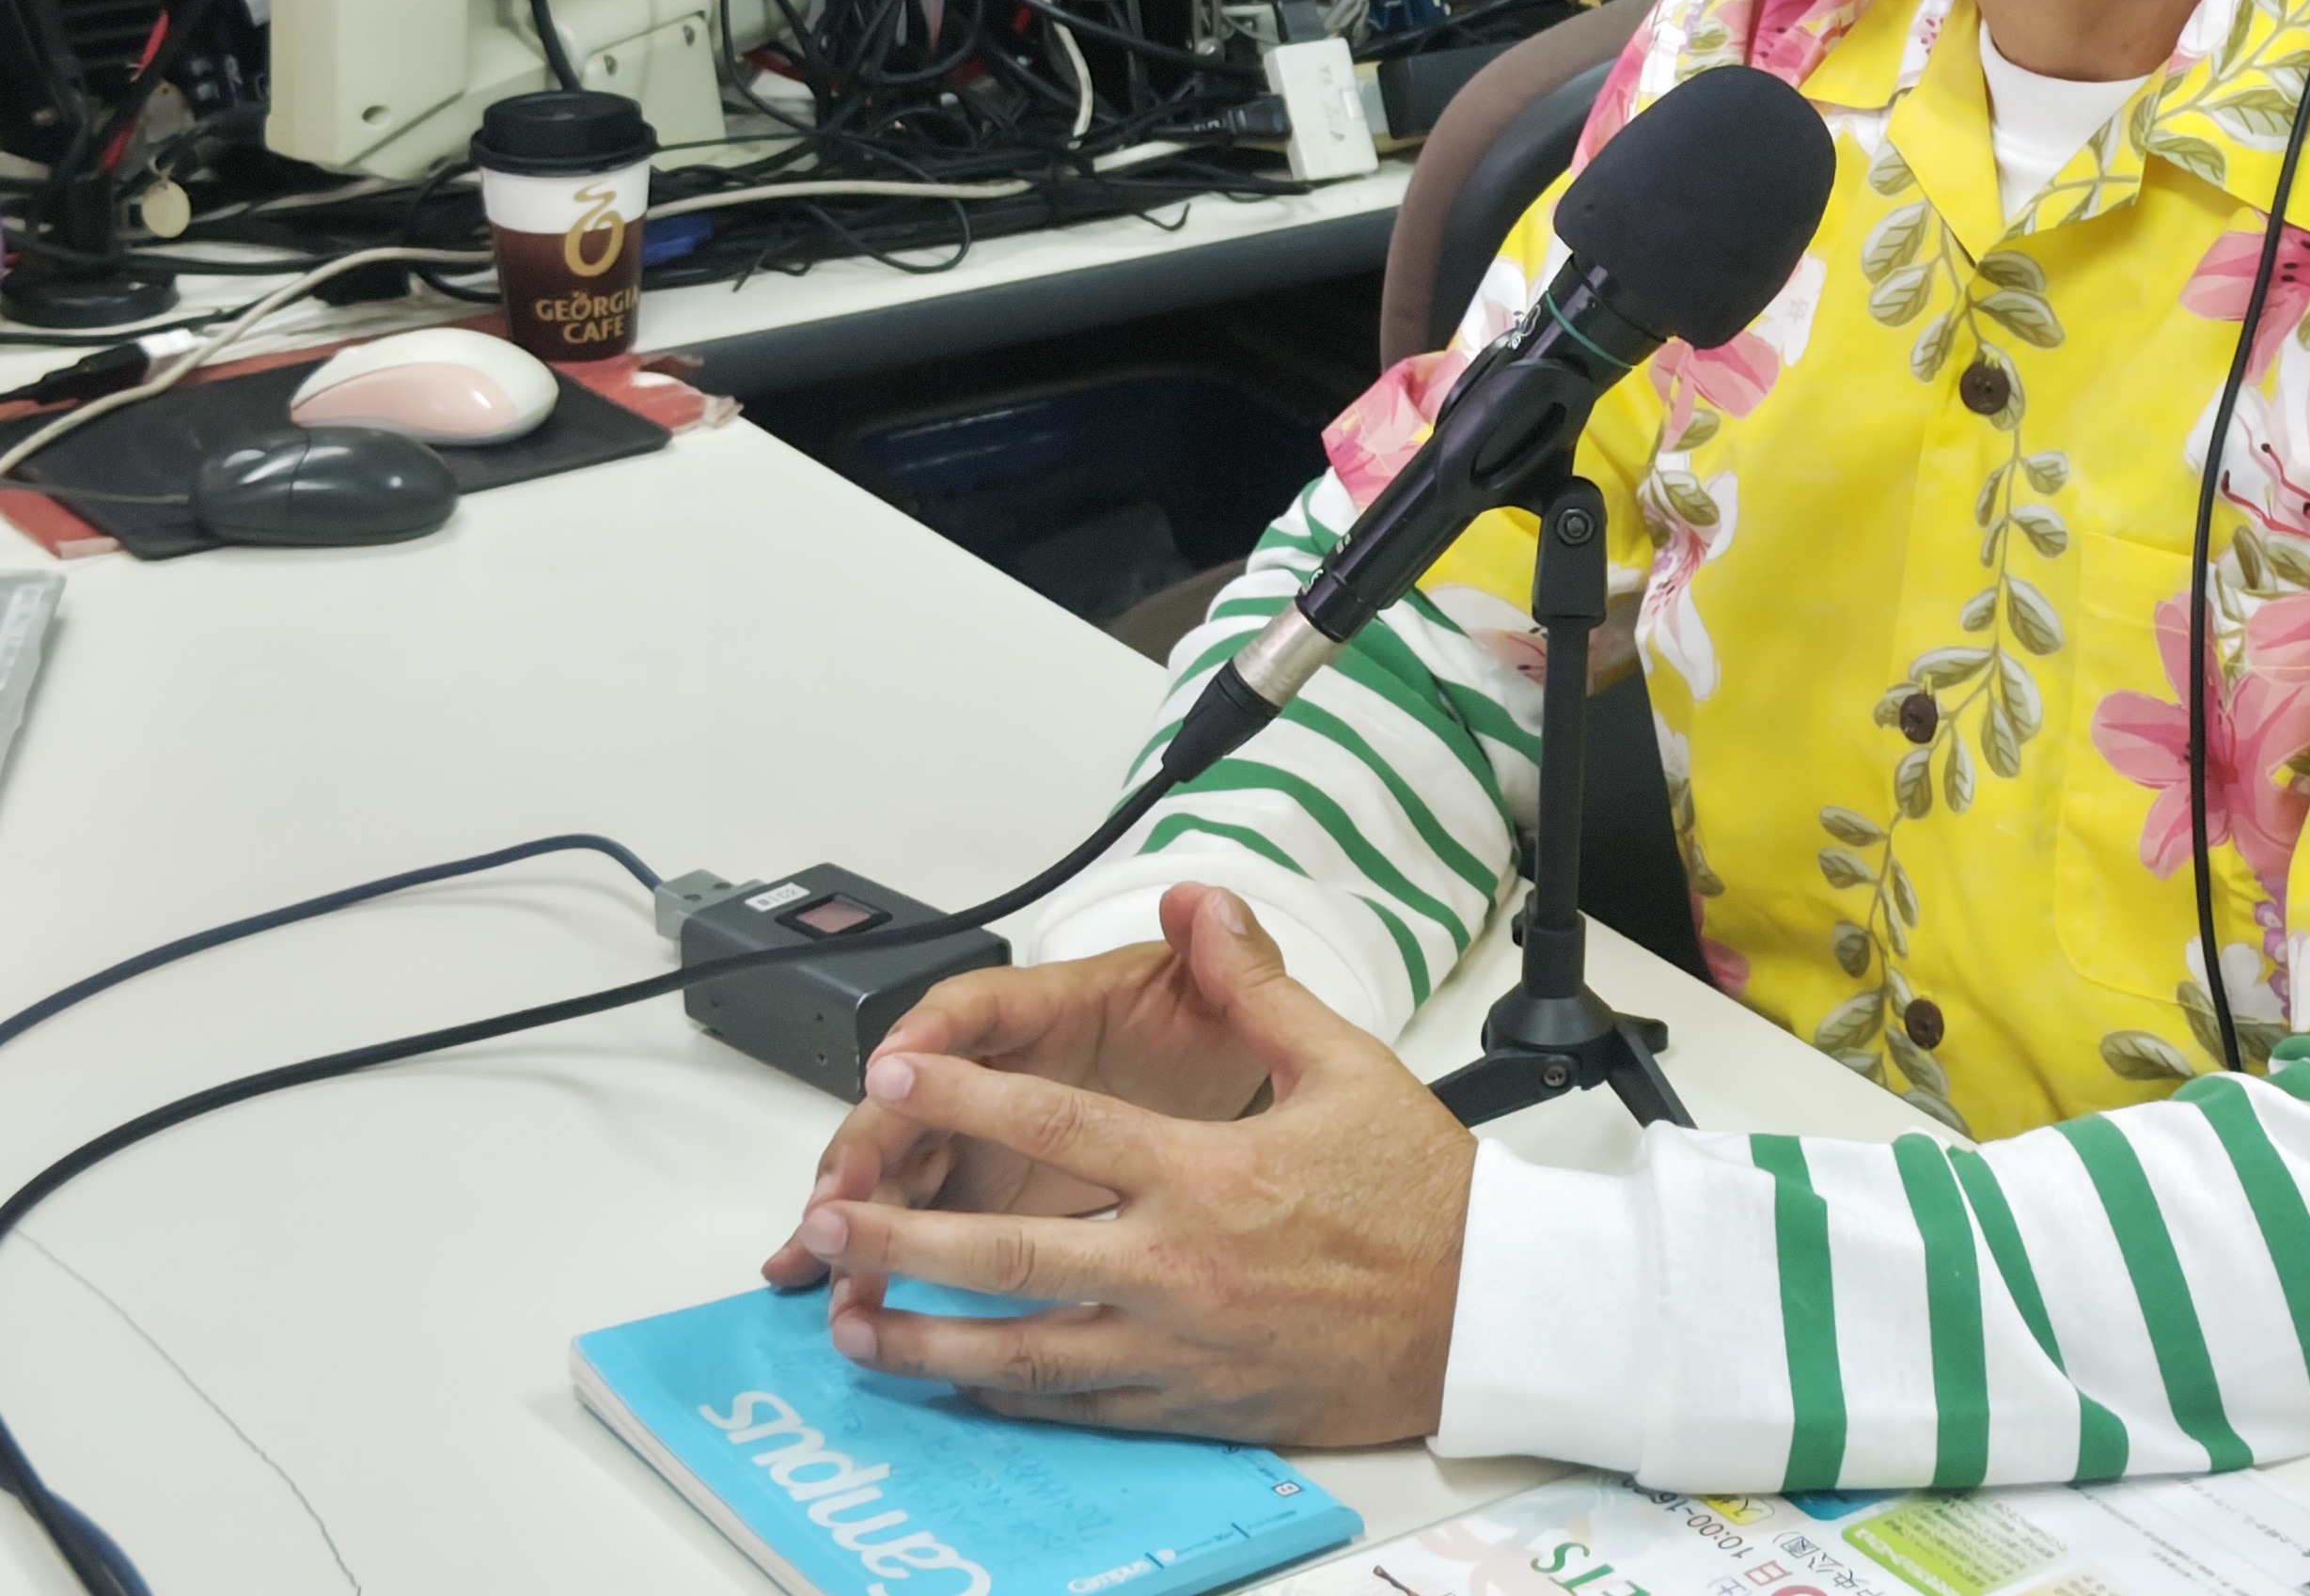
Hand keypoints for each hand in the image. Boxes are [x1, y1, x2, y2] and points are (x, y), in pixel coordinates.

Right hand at [763, 882, 1278, 1291]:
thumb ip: (1221, 960)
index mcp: (1047, 1010)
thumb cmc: (1206, 1043)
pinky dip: (868, 1254)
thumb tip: (1200, 901)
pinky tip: (830, 1293)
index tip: (896, 1060)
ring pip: (894, 1165)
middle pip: (909, 1096)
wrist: (1223, 1102)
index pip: (977, 1006)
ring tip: (825, 1268)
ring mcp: (975, 1133)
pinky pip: (911, 1220)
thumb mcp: (1217, 1005)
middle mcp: (990, 1067)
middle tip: (836, 1197)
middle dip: (867, 1143)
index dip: (932, 1029)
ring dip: (855, 1211)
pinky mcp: (976, 1193)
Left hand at [776, 885, 1477, 1443]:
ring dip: (928, 1340)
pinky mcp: (1191, 1405)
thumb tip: (1198, 902)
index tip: (892, 1079)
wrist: (1481, 1314)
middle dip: (903, 1242)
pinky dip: (1007, 1398)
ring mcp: (1176, 1348)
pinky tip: (957, 1386)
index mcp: (1205, 1174)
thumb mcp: (1345, 1064)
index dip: (963, 1100)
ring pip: (1023, 1353)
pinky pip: (1077, 1406)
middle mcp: (1175, 1266)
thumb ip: (1254, 986)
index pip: (1057, 1128)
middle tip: (829, 1225)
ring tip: (853, 1325)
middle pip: (1008, 1258)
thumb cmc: (1419, 1196)